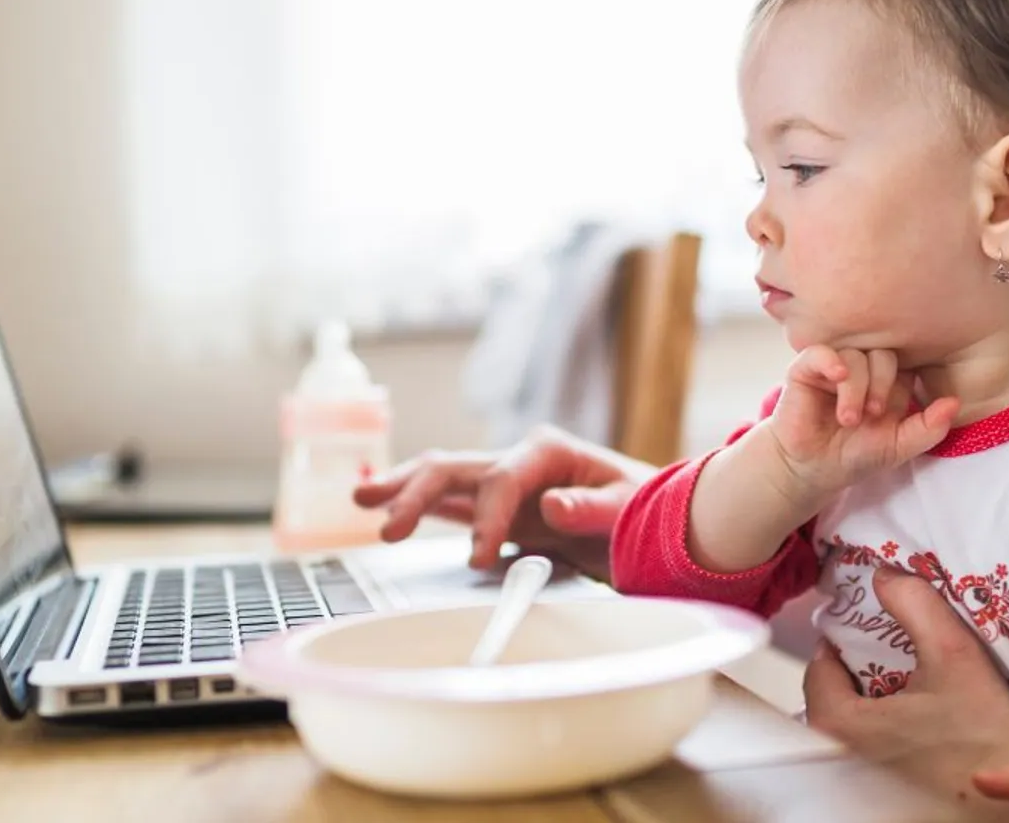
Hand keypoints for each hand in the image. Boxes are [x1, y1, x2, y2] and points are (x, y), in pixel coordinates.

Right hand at [351, 426, 657, 570]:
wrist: (648, 518)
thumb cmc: (642, 508)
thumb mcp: (629, 506)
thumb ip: (591, 507)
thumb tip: (552, 506)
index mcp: (547, 450)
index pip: (501, 481)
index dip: (487, 520)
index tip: (480, 557)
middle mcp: (517, 459)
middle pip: (453, 468)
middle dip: (415, 494)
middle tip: (387, 527)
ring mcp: (502, 481)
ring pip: (440, 477)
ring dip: (401, 489)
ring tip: (360, 498)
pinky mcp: (496, 506)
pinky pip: (449, 502)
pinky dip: (416, 504)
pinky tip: (383, 509)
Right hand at [763, 346, 957, 504]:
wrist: (814, 469)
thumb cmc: (856, 455)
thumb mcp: (899, 447)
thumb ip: (929, 428)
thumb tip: (955, 402)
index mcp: (888, 382)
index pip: (906, 362)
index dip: (905, 382)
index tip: (897, 410)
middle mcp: (863, 369)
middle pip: (884, 354)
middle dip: (882, 384)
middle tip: (874, 414)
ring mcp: (835, 367)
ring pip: (855, 355)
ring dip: (856, 387)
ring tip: (849, 418)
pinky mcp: (806, 370)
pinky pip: (821, 351)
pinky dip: (831, 361)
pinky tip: (836, 378)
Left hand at [803, 567, 1008, 790]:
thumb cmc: (985, 737)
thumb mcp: (953, 655)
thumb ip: (915, 606)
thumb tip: (884, 575)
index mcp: (838, 725)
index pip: (819, 670)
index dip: (841, 644)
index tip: (862, 631)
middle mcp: (835, 759)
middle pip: (830, 701)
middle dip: (853, 676)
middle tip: (884, 657)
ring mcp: (855, 786)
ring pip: (847, 730)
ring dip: (866, 707)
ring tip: (901, 689)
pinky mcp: (881, 800)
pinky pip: (866, 756)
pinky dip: (881, 737)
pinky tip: (915, 727)